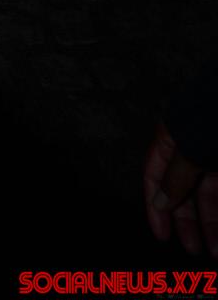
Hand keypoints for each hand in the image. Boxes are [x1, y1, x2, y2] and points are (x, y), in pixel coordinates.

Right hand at [144, 119, 217, 257]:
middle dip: (188, 221)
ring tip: (217, 250)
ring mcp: (213, 158)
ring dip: (212, 223)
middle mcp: (190, 150)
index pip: (155, 176)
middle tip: (195, 250)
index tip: (162, 236)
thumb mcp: (189, 150)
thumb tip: (158, 201)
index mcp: (171, 141)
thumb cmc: (212, 116)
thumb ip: (174, 178)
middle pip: (183, 190)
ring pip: (208, 195)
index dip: (156, 207)